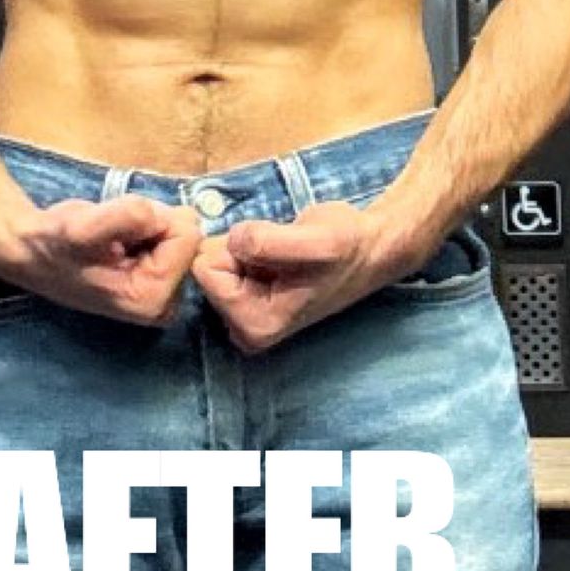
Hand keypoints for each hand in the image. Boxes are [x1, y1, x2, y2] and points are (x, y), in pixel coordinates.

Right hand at [0, 194, 205, 326]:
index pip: (186, 238)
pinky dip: (144, 227)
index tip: (118, 230)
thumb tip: (170, 214)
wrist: (31, 249)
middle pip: (185, 236)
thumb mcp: (82, 228)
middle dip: (151, 223)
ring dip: (145, 224)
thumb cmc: (54, 242)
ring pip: (177, 231)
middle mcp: (165, 303)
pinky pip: (169, 234)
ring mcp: (163, 291)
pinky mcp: (158, 278)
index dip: (152, 221)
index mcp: (153, 299)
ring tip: (112, 237)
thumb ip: (127, 217)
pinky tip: (117, 241)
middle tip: (113, 234)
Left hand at [190, 201, 414, 353]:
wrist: (366, 246)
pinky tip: (274, 253)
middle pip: (203, 266)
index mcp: (255, 325)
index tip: (273, 251)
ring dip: (243, 247)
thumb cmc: (345, 245)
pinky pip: (220, 256)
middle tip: (279, 249)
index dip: (236, 249)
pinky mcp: (244, 295)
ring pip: (212, 258)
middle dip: (236, 249)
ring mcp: (243, 313)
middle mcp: (243, 329)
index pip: (204, 270)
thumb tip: (234, 241)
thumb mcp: (316, 241)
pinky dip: (243, 245)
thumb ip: (269, 243)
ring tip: (280, 251)